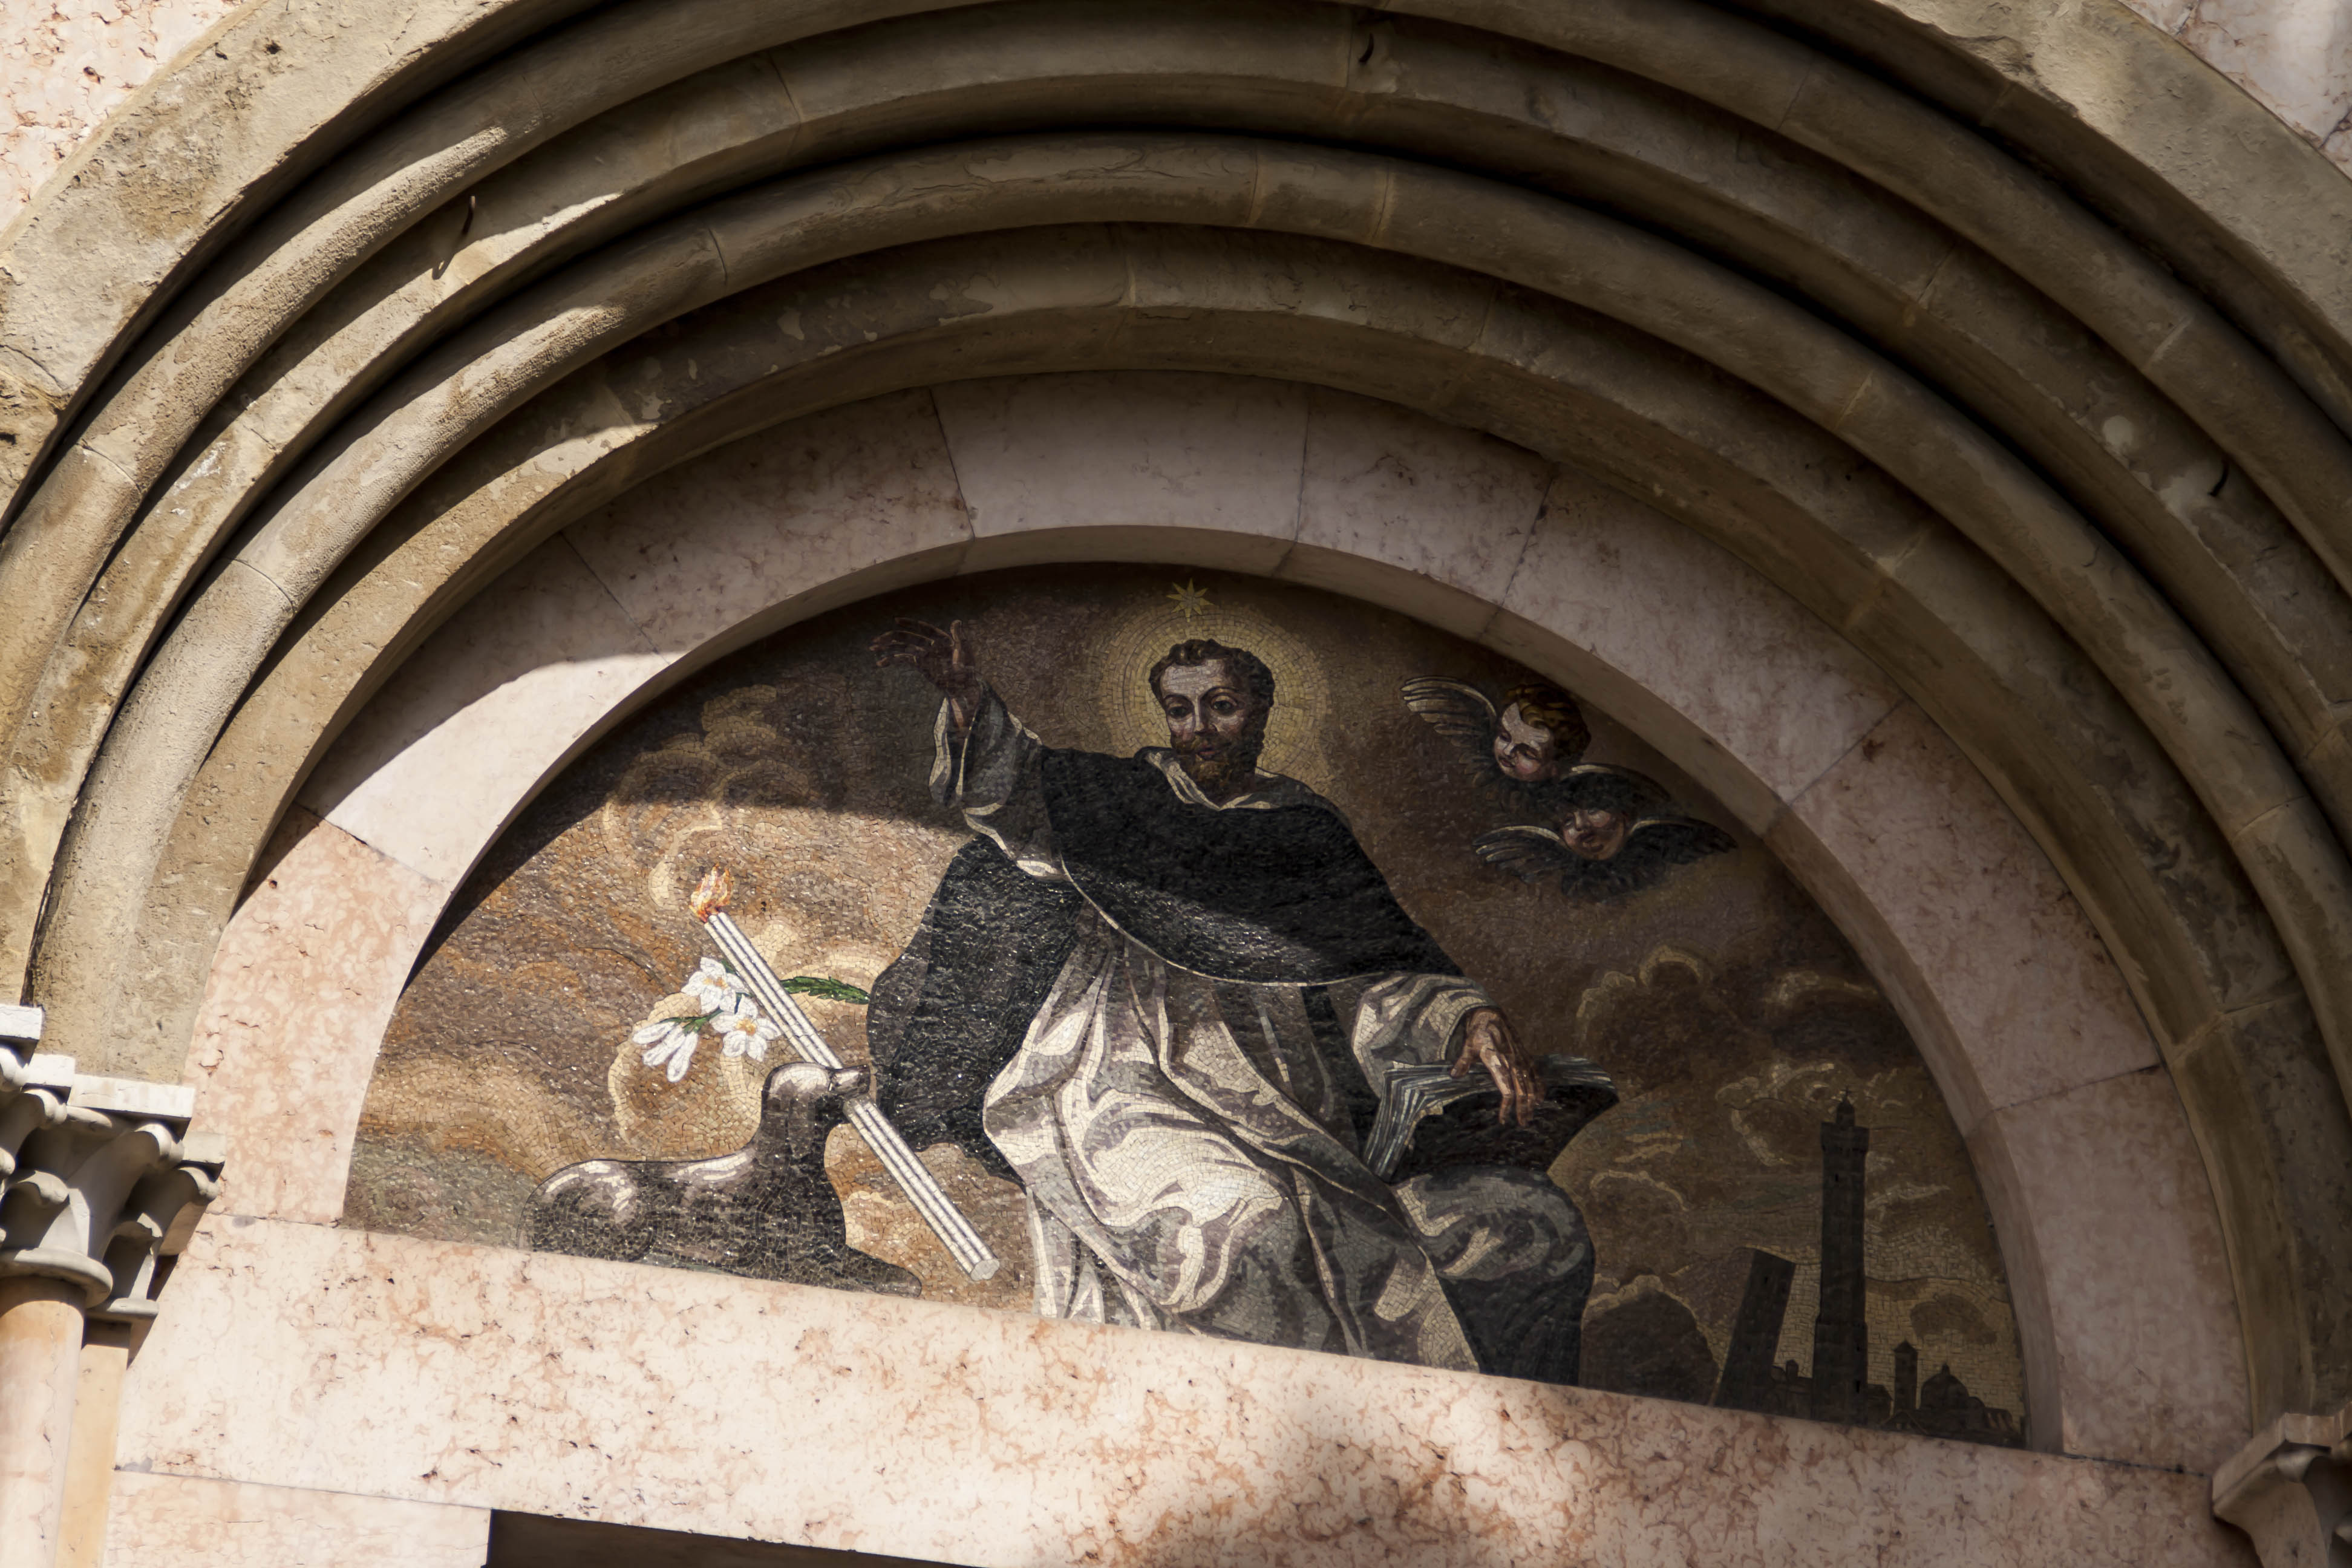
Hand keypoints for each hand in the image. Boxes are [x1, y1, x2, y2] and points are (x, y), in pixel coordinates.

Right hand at [871, 617, 982, 727]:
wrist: (963, 686)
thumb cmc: (968, 668)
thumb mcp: (965, 652)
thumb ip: (960, 637)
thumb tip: (957, 620)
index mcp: (941, 639)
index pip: (923, 628)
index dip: (910, 624)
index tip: (896, 620)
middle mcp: (930, 644)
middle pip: (909, 638)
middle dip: (893, 637)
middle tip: (877, 639)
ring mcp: (924, 654)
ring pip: (903, 648)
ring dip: (888, 647)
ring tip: (873, 647)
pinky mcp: (920, 665)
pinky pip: (904, 660)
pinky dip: (893, 660)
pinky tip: (880, 662)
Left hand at [1451, 1007, 1538, 1127]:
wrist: (1492, 1015)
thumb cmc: (1479, 1032)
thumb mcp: (1468, 1046)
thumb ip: (1463, 1062)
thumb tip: (1454, 1075)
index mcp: (1498, 1062)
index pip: (1506, 1090)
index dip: (1506, 1107)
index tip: (1503, 1119)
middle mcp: (1513, 1063)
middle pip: (1522, 1091)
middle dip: (1523, 1109)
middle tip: (1522, 1124)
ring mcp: (1521, 1059)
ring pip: (1531, 1085)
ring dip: (1532, 1102)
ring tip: (1530, 1116)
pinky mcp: (1525, 1056)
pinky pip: (1536, 1074)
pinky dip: (1539, 1087)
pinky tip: (1540, 1099)